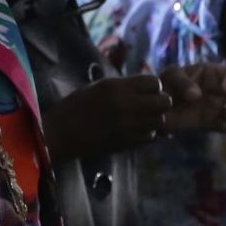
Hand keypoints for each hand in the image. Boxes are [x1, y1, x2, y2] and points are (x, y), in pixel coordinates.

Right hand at [46, 73, 173, 161]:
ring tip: (142, 119)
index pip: (154, 82)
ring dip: (154, 119)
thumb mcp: (98, 87)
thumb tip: (145, 87)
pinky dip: (146, 133)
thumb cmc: (75, 106)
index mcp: (116, 87)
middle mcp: (126, 105)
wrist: (61, 134)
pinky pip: (150, 137)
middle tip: (149, 105)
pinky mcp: (127, 143)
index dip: (153, 86)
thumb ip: (123, 86)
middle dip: (160, 102)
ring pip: (160, 121)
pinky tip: (134, 131)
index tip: (146, 91)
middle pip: (164, 102)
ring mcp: (128, 125)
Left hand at [160, 63, 225, 132]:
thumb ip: (183, 83)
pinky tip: (219, 125)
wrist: (156, 107)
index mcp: (213, 74)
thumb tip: (197, 95)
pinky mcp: (211, 122)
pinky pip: (224, 125)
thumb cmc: (166, 84)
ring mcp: (217, 107)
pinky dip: (225, 125)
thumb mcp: (172, 76)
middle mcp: (220, 90)